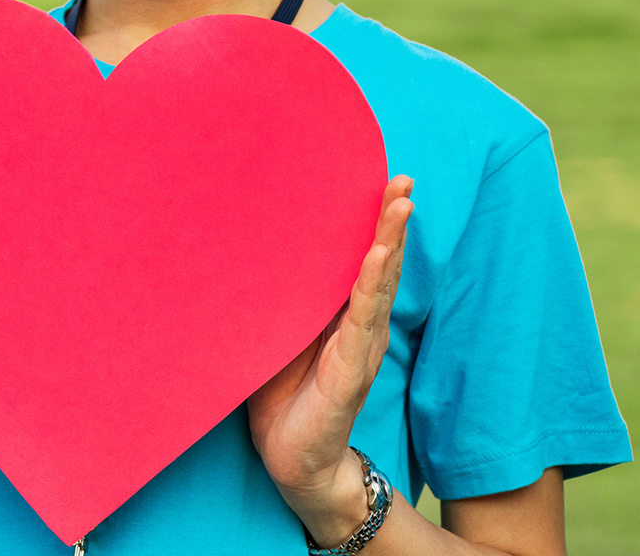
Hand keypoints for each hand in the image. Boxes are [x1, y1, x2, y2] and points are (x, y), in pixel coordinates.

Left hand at [247, 176, 414, 544]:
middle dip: (391, 219)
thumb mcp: (274, 340)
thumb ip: (273, 304)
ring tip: (402, 203)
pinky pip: (364, 319)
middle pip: (381, 261)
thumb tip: (236, 256)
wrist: (294, 462)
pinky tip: (380, 255)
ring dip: (391, 240)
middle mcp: (361, 326)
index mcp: (343, 317)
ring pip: (380, 282)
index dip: (373, 222)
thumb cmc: (284, 400)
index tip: (381, 180)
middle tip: (403, 177)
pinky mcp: (352, 369)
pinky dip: (372, 284)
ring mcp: (361, 346)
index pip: (363, 259)